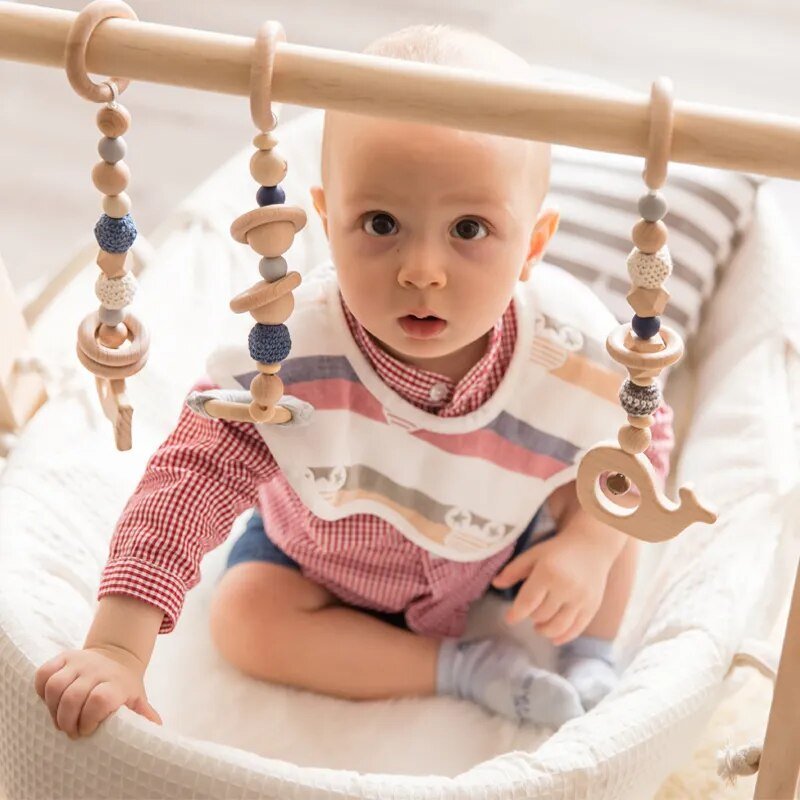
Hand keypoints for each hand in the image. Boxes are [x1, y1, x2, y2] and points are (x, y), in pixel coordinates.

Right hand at [34, 645, 161, 737]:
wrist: (116, 657)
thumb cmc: (122, 687)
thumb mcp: (136, 700)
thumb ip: (144, 715)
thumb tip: (155, 729)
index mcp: (116, 682)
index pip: (100, 699)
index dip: (90, 719)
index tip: (88, 730)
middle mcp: (96, 669)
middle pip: (73, 696)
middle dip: (67, 721)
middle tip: (71, 731)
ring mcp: (78, 662)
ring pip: (55, 686)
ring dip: (53, 709)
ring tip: (60, 720)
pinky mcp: (63, 657)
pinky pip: (43, 673)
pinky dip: (41, 690)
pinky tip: (50, 702)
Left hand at [491, 525, 615, 645]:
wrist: (591, 546)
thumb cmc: (557, 550)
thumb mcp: (533, 555)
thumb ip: (513, 570)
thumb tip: (495, 584)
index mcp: (548, 572)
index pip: (528, 602)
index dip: (515, 614)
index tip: (509, 618)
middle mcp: (566, 587)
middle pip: (541, 615)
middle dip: (531, 616)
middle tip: (529, 611)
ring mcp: (581, 599)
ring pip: (558, 627)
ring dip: (544, 631)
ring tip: (538, 626)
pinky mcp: (592, 607)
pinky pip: (576, 629)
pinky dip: (563, 637)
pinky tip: (554, 638)